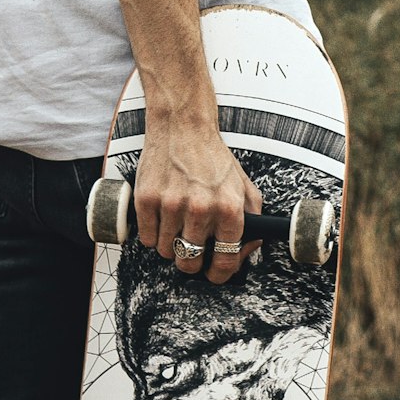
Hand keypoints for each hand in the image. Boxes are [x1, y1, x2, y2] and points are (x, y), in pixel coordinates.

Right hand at [134, 121, 261, 283]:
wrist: (182, 126)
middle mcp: (201, 208)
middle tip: (190, 249)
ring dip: (170, 245)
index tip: (213, 273)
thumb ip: (252, 218)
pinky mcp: (147, 199)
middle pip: (189, 262)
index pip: (225, 260)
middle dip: (190, 261)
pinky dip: (152, 235)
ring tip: (175, 226)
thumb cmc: (212, 158)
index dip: (219, 273)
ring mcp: (171, 204)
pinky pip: (147, 239)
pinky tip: (161, 219)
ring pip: (166, 252)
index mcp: (229, 208)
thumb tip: (248, 250)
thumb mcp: (243, 185)